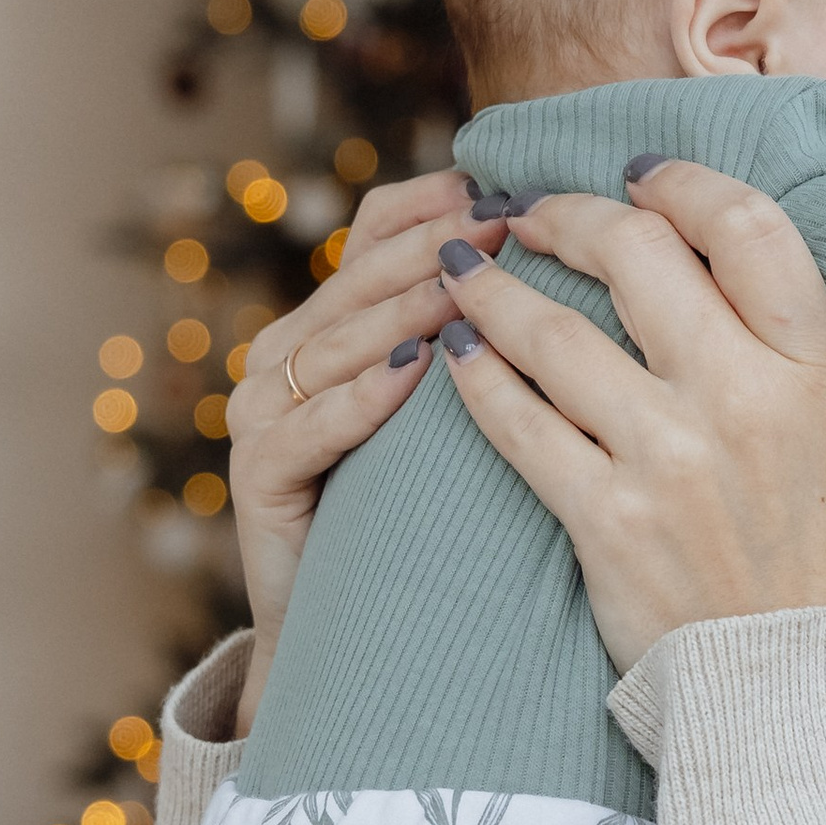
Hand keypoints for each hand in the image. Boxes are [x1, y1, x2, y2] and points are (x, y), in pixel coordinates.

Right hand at [227, 171, 507, 731]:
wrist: (362, 641)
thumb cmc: (429, 517)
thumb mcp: (459, 413)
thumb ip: (482, 337)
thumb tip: (568, 256)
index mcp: (330, 325)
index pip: (375, 233)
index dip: (434, 205)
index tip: (501, 184)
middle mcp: (285, 357)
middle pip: (358, 278)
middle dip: (432, 247)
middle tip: (500, 221)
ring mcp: (261, 416)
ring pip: (335, 343)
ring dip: (402, 310)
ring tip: (467, 286)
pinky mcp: (257, 478)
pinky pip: (310, 426)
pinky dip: (360, 398)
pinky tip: (412, 371)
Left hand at [432, 163, 825, 672]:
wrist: (783, 681)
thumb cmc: (807, 546)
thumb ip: (783, 340)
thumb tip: (701, 242)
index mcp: (814, 369)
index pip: (747, 226)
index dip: (679, 181)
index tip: (633, 177)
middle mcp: (747, 400)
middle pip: (637, 253)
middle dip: (565, 217)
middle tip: (526, 216)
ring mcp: (672, 458)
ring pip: (555, 332)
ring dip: (493, 287)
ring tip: (462, 271)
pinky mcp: (606, 517)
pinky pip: (516, 421)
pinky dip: (474, 375)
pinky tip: (453, 352)